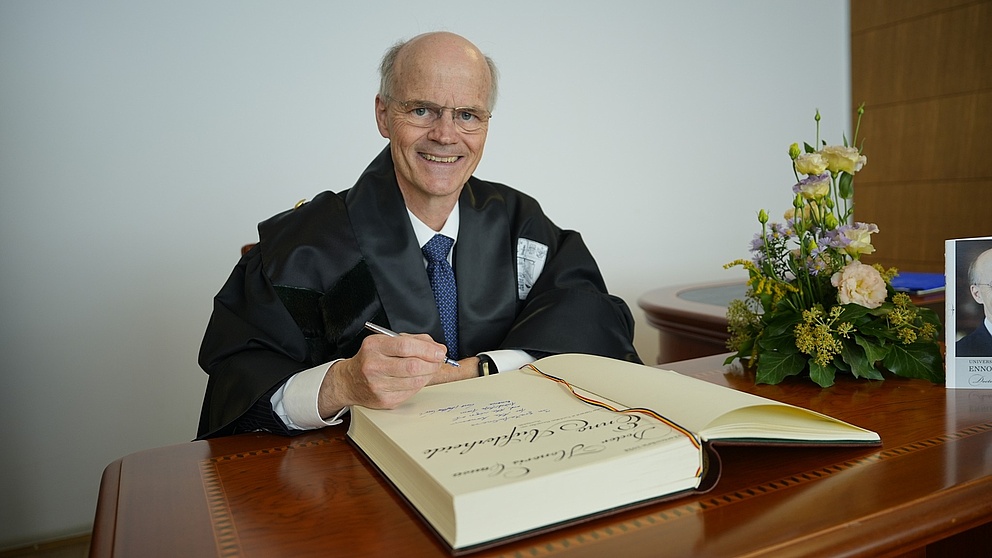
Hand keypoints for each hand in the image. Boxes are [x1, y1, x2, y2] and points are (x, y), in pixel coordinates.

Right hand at [317, 333, 469, 416]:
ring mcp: (378, 385)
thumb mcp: (386, 341)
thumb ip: (412, 340)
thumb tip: (437, 348)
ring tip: (429, 369)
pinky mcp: (384, 400)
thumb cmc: (372, 358)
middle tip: (438, 360)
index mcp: (374, 346)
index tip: (440, 351)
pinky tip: (416, 378)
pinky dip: (419, 384)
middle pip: (412, 366)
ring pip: (415, 381)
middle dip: (432, 363)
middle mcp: (373, 366)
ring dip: (428, 374)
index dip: (427, 349)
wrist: (350, 381)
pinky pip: (411, 392)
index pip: (405, 346)